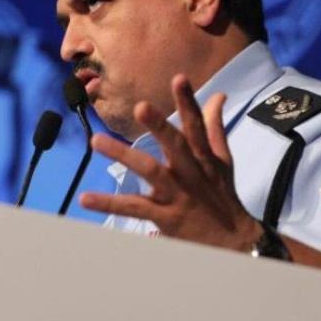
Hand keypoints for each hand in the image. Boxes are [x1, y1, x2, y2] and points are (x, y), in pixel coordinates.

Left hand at [80, 74, 261, 250]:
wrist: (233, 242)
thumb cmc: (223, 196)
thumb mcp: (222, 160)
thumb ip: (214, 127)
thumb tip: (218, 95)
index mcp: (203, 158)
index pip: (196, 126)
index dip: (189, 102)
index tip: (179, 78)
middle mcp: (191, 173)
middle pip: (175, 146)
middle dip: (159, 125)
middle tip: (140, 105)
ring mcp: (177, 196)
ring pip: (149, 172)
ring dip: (122, 155)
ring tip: (96, 141)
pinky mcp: (164, 218)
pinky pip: (134, 208)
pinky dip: (109, 204)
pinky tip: (86, 198)